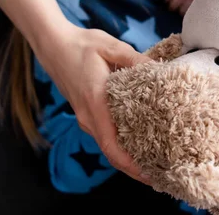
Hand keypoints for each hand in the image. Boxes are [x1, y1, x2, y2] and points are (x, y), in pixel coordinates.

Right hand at [34, 23, 152, 183]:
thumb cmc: (82, 45)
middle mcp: (88, 117)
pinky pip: (106, 134)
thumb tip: (161, 71)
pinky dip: (123, 142)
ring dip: (131, 154)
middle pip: (112, 151)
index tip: (150, 174)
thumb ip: (136, 60)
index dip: (131, 165)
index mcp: (95, 103)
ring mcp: (86, 117)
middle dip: (136, 165)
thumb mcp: (112, 47)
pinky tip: (143, 138)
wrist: (54, 43)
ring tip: (159, 157)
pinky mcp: (87, 113)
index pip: (111, 146)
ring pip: (109, 144)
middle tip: (164, 169)